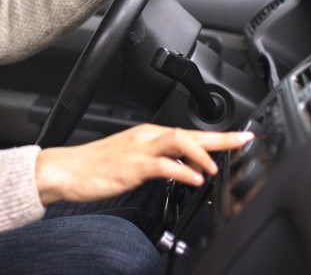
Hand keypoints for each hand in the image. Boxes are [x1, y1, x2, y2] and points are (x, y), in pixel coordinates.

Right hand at [34, 124, 252, 205]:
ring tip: (216, 168)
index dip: (217, 137)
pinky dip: (181, 171)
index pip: (189, 133)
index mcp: (148, 135)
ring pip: (178, 141)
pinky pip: (162, 166)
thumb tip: (185, 171)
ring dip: (202, 153)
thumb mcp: (133, 163)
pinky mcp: (131, 166)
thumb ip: (160, 163)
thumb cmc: (95, 166)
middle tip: (244, 141)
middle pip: (189, 132)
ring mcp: (138, 150)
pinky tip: (193, 179)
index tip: (240, 139)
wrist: (66, 169)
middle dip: (220, 138)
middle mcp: (146, 137)